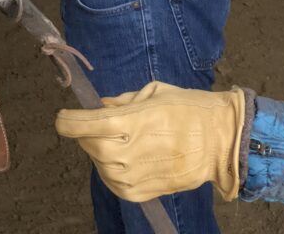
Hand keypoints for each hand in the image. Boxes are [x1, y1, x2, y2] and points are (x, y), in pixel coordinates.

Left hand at [55, 81, 244, 202]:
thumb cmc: (188, 108)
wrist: (220, 141)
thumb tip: (99, 106)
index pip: (87, 124)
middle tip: (92, 127)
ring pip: (101, 167)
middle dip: (84, 135)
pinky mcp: (148, 191)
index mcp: (134, 120)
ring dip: (97, 154)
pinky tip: (117, 162)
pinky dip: (109, 174)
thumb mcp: (153, 92)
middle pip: (91, 147)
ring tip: (111, 141)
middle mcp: (134, 149)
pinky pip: (117, 186)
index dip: (68, 121)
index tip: (63, 117)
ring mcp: (140, 173)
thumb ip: (122, 100)